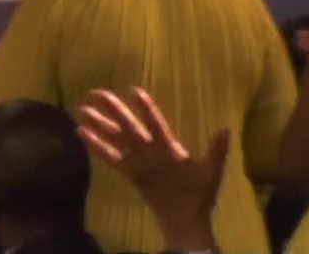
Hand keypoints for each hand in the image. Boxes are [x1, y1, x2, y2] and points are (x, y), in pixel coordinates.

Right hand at [77, 88, 226, 251]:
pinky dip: (97, 146)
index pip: (155, 123)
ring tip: (82, 109)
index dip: (145, 108)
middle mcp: (150, 149)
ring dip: (100, 124)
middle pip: (129, 125)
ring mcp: (139, 160)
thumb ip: (216, 151)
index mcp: (169, 146)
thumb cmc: (200, 193)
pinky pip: (111, 157)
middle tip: (96, 92)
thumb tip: (226, 129)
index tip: (134, 90)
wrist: (186, 219)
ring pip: (116, 137)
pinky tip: (82, 134)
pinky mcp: (130, 173)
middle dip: (114, 109)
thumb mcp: (211, 171)